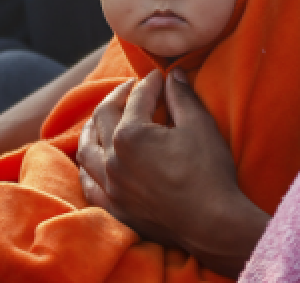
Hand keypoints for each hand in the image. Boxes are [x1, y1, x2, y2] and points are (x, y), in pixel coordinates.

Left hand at [76, 69, 268, 277]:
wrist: (213, 224)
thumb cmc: (208, 172)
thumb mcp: (200, 125)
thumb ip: (182, 96)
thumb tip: (175, 74)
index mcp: (130, 135)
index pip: (137, 99)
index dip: (150, 83)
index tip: (159, 77)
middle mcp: (112, 159)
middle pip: (104, 118)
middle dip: (117, 97)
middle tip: (130, 89)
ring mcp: (110, 186)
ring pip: (87, 151)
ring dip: (91, 130)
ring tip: (98, 119)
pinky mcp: (115, 208)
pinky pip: (89, 185)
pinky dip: (87, 168)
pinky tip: (92, 161)